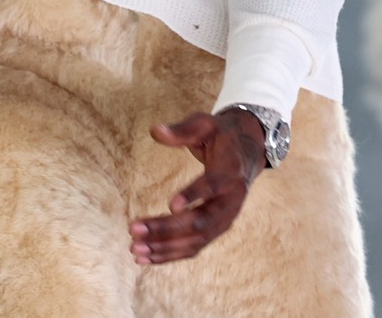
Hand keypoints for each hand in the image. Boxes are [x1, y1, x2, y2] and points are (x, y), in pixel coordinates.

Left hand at [128, 108, 265, 264]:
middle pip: (200, 221)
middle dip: (166, 229)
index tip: (171, 204)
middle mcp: (232, 200)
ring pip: (196, 240)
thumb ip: (181, 130)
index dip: (194, 195)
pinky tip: (146, 258)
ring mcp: (226, 219)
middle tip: (133, 229)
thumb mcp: (205, 124)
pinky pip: (194, 247)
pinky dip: (171, 255)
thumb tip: (155, 130)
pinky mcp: (217, 230)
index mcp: (230, 171)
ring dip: (165, 247)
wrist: (247, 153)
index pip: (213, 185)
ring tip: (135, 249)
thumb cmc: (221, 136)